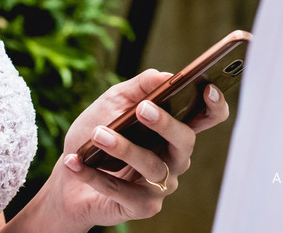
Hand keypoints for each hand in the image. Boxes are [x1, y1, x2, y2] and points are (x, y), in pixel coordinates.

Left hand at [21, 69, 228, 230]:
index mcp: (172, 129)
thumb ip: (139, 87)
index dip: (215, 105)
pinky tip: (74, 161)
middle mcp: (174, 157)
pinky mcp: (143, 206)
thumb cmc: (96, 133)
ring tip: (97, 134)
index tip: (208, 88)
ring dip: (123, 148)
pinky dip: (95, 175)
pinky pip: (121, 190)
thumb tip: (166, 76)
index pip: (207, 117)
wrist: (68, 178)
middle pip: (185, 141)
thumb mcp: (113, 101)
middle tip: (142, 109)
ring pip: (152, 166)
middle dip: (166, 124)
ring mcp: (162, 184)